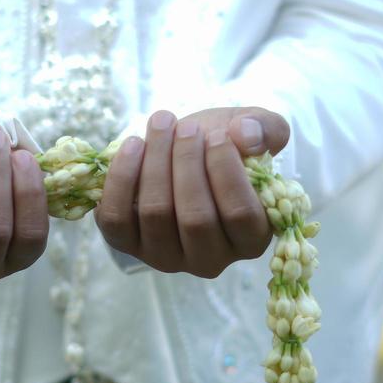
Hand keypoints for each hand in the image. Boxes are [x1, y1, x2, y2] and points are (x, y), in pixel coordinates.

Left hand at [93, 107, 289, 277]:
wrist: (181, 153)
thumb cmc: (223, 147)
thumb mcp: (253, 132)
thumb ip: (265, 129)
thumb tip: (246, 136)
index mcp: (250, 239)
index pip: (240, 214)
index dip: (227, 171)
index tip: (217, 135)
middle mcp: (210, 259)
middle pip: (195, 218)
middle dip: (187, 163)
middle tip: (186, 126)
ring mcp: (166, 257)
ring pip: (156, 214)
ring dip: (156, 161)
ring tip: (161, 124)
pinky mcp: (127, 245)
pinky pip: (117, 218)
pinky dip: (122, 178)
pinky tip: (133, 145)